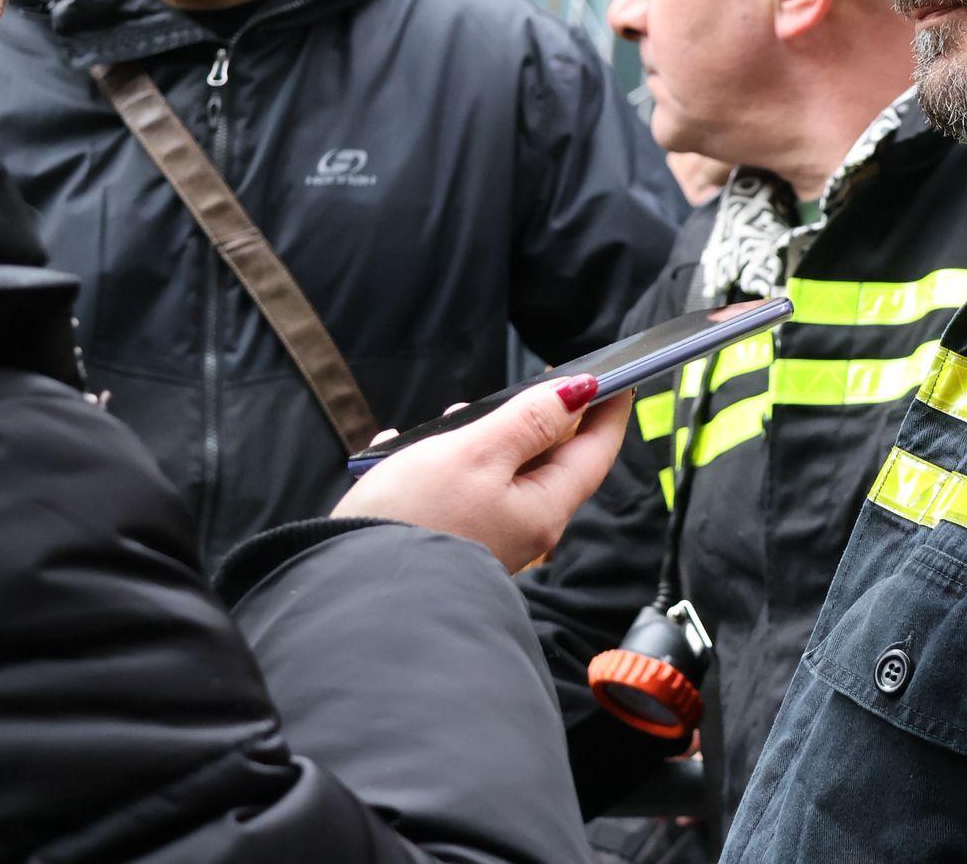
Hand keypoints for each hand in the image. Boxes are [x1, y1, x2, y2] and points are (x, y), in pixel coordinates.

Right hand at [332, 375, 629, 572]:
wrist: (348, 591)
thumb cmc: (416, 518)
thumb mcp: (476, 453)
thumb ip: (529, 420)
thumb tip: (580, 392)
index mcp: (544, 507)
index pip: (595, 452)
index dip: (608, 410)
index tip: (618, 375)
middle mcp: (524, 528)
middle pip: (550, 461)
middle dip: (537, 419)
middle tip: (524, 385)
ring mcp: (488, 538)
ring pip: (503, 473)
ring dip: (484, 438)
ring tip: (451, 417)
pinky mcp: (451, 541)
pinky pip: (462, 491)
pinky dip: (443, 463)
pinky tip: (406, 450)